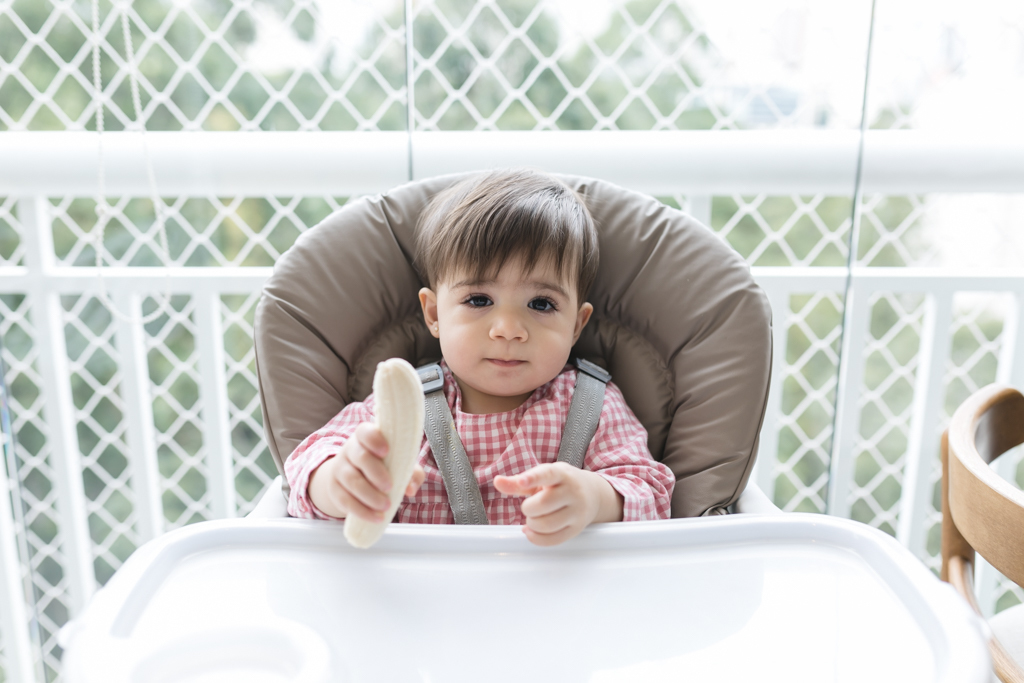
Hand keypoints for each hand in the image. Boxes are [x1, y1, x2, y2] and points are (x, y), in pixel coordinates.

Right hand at [308, 423, 424, 520]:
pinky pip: (345, 500)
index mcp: (365, 438)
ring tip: (386, 506)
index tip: (386, 451)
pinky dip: (361, 511)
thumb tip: (410, 488)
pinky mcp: (334, 490)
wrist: (351, 479)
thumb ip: (411, 473)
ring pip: (351, 480)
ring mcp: (339, 469)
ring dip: (369, 495)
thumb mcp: (398, 464)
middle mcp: (350, 450)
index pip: (365, 432)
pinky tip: (376, 517)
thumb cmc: (382, 466)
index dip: (374, 440)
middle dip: (376, 473)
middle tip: (390, 487)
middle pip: (360, 457)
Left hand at [493, 463, 623, 545]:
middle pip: (543, 504)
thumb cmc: (562, 483)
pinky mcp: (577, 529)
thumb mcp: (543, 477)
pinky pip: (553, 540)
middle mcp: (572, 492)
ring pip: (546, 525)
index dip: (533, 478)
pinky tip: (532, 532)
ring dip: (532, 524)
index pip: (548, 474)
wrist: (594, 494)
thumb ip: (518, 482)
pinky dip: (537, 539)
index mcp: (562, 474)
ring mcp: (577, 511)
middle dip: (528, 508)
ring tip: (533, 518)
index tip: (522, 481)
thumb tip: (497, 481)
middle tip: (530, 506)